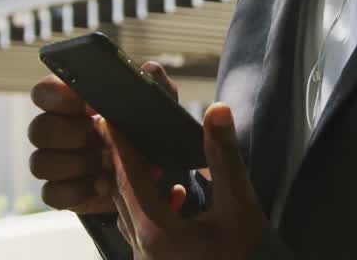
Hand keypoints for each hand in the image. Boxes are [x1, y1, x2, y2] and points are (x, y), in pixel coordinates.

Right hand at [28, 61, 178, 214]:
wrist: (148, 172)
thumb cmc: (143, 129)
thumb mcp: (156, 104)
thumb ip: (155, 83)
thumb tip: (149, 70)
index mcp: (69, 101)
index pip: (43, 92)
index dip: (59, 97)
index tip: (90, 104)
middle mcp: (53, 130)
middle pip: (38, 129)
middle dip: (72, 135)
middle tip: (103, 137)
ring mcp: (53, 162)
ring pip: (40, 163)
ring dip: (77, 164)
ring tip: (111, 163)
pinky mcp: (59, 192)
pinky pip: (50, 193)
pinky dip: (77, 191)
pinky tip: (104, 186)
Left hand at [99, 103, 268, 259]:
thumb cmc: (248, 254)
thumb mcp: (239, 204)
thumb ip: (224, 156)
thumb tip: (217, 110)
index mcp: (157, 233)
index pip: (129, 179)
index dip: (119, 147)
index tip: (108, 119)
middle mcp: (143, 250)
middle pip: (122, 196)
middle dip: (122, 160)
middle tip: (119, 129)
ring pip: (129, 213)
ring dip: (135, 183)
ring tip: (148, 157)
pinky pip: (141, 229)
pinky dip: (150, 205)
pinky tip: (175, 194)